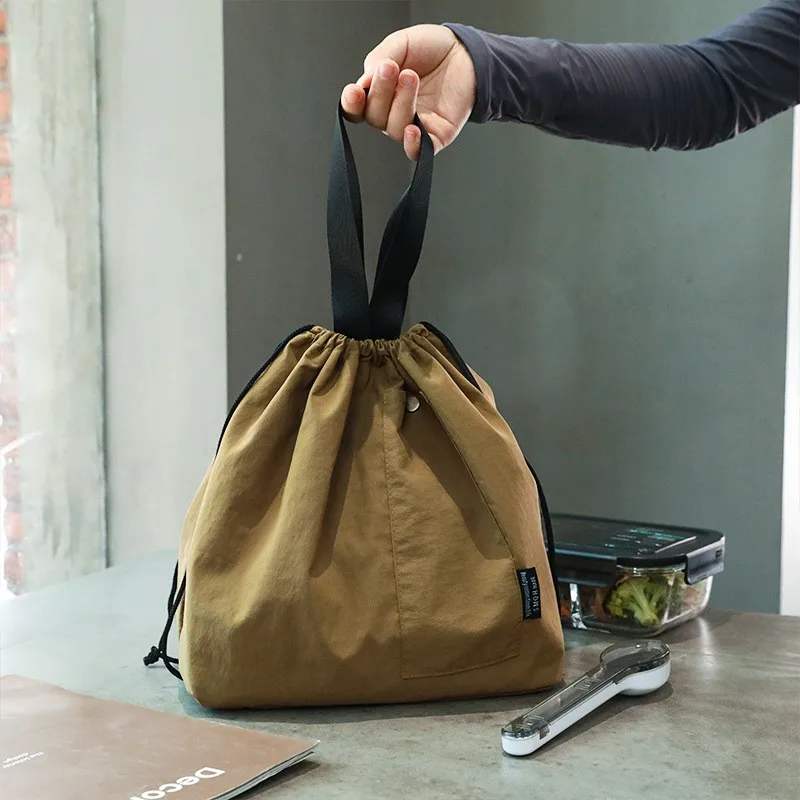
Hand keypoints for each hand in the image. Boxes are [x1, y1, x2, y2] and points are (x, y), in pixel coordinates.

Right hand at [340, 24, 475, 159]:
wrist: (466, 53)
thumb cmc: (432, 49)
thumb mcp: (400, 44)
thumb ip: (379, 59)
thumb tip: (364, 82)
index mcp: (380, 93)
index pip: (357, 108)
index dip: (352, 104)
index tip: (355, 91)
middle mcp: (393, 113)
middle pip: (374, 116)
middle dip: (380, 93)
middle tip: (391, 68)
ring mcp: (413, 126)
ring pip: (394, 128)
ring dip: (400, 103)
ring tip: (410, 76)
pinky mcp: (435, 136)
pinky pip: (418, 152)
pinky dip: (412, 144)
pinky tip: (412, 130)